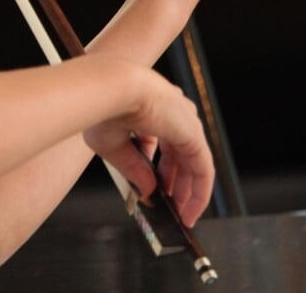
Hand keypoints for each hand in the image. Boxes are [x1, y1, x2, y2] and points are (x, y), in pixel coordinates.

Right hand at [81, 68, 213, 226]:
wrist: (113, 90)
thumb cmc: (103, 108)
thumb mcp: (112, 145)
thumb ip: (132, 168)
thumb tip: (147, 191)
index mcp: (151, 109)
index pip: (162, 144)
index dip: (159, 171)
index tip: (152, 190)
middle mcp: (172, 113)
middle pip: (180, 156)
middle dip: (176, 184)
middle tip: (171, 208)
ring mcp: (185, 122)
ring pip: (194, 164)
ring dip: (189, 192)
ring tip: (182, 215)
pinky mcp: (193, 134)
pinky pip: (203, 169)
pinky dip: (199, 192)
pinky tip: (190, 209)